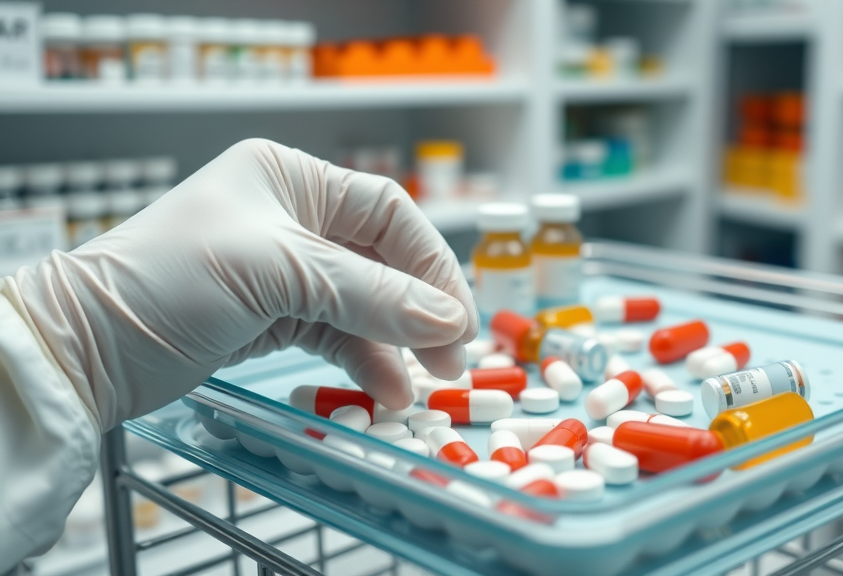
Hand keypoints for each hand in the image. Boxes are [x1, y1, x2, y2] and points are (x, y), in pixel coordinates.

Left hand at [9, 139, 477, 429]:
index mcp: (292, 179)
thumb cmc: (167, 280)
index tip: (456, 318)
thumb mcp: (279, 274)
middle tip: (452, 358)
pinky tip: (382, 390)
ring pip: (364, 305)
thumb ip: (371, 295)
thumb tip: (449, 320)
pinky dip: (363, 362)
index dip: (430, 264)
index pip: (388, 213)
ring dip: (396, 344)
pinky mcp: (273, 318)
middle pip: (383, 262)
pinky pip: (338, 334)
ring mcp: (284, 271)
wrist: (88, 347)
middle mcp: (293, 219)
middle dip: (419, 310)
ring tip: (419, 388)